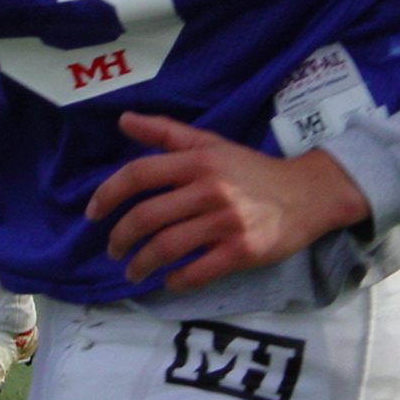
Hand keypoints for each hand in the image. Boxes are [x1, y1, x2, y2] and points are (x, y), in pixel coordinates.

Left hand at [85, 112, 371, 292]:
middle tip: (114, 250)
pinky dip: (177, 279)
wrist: (307, 194)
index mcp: (197, 161)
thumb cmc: (251, 169)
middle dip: (121, 238)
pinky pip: (199, 270)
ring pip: (168, 247)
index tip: (93, 213)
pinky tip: (169, 280)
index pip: (139, 175)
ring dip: (142, 264)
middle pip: (148, 216)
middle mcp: (208, 189)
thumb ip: (166, 132)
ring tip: (133, 271)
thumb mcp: (210, 143)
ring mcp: (226, 222)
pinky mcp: (243, 251)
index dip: (108, 194)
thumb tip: (123, 119)